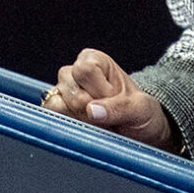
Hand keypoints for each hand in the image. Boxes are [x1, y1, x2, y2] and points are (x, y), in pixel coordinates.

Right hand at [44, 49, 178, 151]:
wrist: (139, 132)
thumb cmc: (140, 113)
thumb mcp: (140, 109)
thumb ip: (118, 108)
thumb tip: (91, 111)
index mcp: (94, 60)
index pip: (85, 71)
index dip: (100, 91)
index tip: (115, 100)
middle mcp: (74, 72)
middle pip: (69, 89)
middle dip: (89, 109)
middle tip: (107, 115)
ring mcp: (64, 92)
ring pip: (56, 104)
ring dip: (78, 119)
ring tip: (97, 123)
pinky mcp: (59, 111)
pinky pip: (53, 118)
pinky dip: (69, 126)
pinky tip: (87, 128)